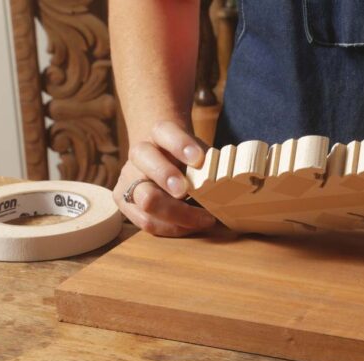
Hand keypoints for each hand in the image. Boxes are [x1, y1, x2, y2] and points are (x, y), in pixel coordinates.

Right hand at [113, 121, 215, 235]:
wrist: (162, 161)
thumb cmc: (187, 159)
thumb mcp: (199, 154)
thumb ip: (211, 162)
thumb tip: (238, 181)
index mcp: (159, 134)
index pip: (164, 131)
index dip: (180, 144)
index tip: (199, 159)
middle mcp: (139, 154)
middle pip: (145, 159)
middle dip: (166, 176)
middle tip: (186, 191)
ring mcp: (129, 178)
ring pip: (145, 198)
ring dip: (176, 213)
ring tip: (203, 219)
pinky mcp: (125, 201)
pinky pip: (146, 221)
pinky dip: (171, 227)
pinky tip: (191, 227)